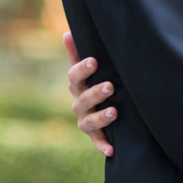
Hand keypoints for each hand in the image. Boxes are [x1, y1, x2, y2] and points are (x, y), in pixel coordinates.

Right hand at [64, 31, 115, 157]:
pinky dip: (102, 146)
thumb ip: (78, 53)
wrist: (101, 110)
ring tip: (114, 112)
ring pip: (88, 122)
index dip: (82, 69)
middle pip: (82, 99)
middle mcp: (79, 104)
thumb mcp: (89, 69)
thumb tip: (67, 32)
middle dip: (95, 93)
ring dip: (100, 117)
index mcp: (77, 86)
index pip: (74, 77)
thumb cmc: (95, 83)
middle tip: (109, 86)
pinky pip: (96, 142)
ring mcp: (85, 121)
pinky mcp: (95, 136)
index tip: (93, 61)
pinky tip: (112, 149)